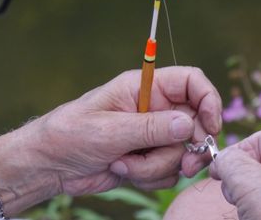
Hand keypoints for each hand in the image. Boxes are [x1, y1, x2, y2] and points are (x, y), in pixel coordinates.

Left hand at [33, 66, 221, 195]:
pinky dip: (151, 177)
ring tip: (124, 163)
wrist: (50, 165)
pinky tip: (124, 171)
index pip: (190, 82)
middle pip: (195, 122)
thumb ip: (150, 128)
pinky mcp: (148, 158)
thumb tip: (188, 124)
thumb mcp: (108, 130)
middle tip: (185, 164)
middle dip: (190, 147)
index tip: (210, 127)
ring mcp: (152, 136)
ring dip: (157, 166)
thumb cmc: (70, 134)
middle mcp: (153, 109)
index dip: (208, 100)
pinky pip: (169, 171)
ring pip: (181, 152)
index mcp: (144, 88)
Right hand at [209, 129, 260, 219]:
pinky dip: (259, 203)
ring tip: (252, 209)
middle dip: (241, 179)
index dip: (234, 158)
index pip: (254, 140)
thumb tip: (220, 159)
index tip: (220, 176)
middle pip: (257, 159)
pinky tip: (258, 214)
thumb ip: (226, 160)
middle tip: (240, 196)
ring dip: (247, 194)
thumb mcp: (244, 179)